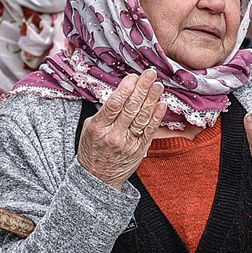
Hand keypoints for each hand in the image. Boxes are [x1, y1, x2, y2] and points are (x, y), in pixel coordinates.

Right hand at [77, 69, 166, 189]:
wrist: (97, 178)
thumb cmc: (92, 149)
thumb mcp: (89, 127)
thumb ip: (105, 112)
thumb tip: (122, 92)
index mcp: (99, 127)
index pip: (114, 104)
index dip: (125, 88)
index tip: (133, 77)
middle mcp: (114, 135)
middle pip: (131, 107)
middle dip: (142, 88)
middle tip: (150, 74)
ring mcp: (128, 143)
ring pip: (142, 117)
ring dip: (152, 99)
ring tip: (158, 85)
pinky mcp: (139, 149)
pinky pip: (149, 130)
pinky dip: (156, 116)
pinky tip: (161, 104)